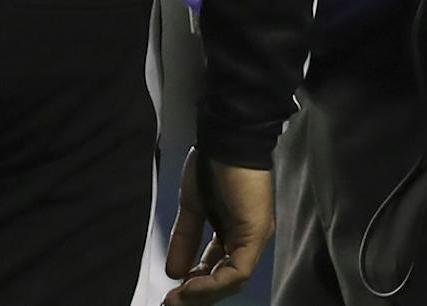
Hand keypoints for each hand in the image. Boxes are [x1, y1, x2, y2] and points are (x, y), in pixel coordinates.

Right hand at [165, 149, 272, 302]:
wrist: (226, 138)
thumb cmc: (213, 164)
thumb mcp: (193, 208)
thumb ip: (186, 239)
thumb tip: (173, 270)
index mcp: (236, 231)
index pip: (219, 270)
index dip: (196, 285)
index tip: (172, 293)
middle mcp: (248, 238)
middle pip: (226, 281)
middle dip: (197, 295)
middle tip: (171, 303)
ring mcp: (255, 236)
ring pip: (232, 280)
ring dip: (203, 293)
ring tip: (178, 299)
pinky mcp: (255, 232)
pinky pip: (237, 270)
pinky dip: (213, 283)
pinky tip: (191, 285)